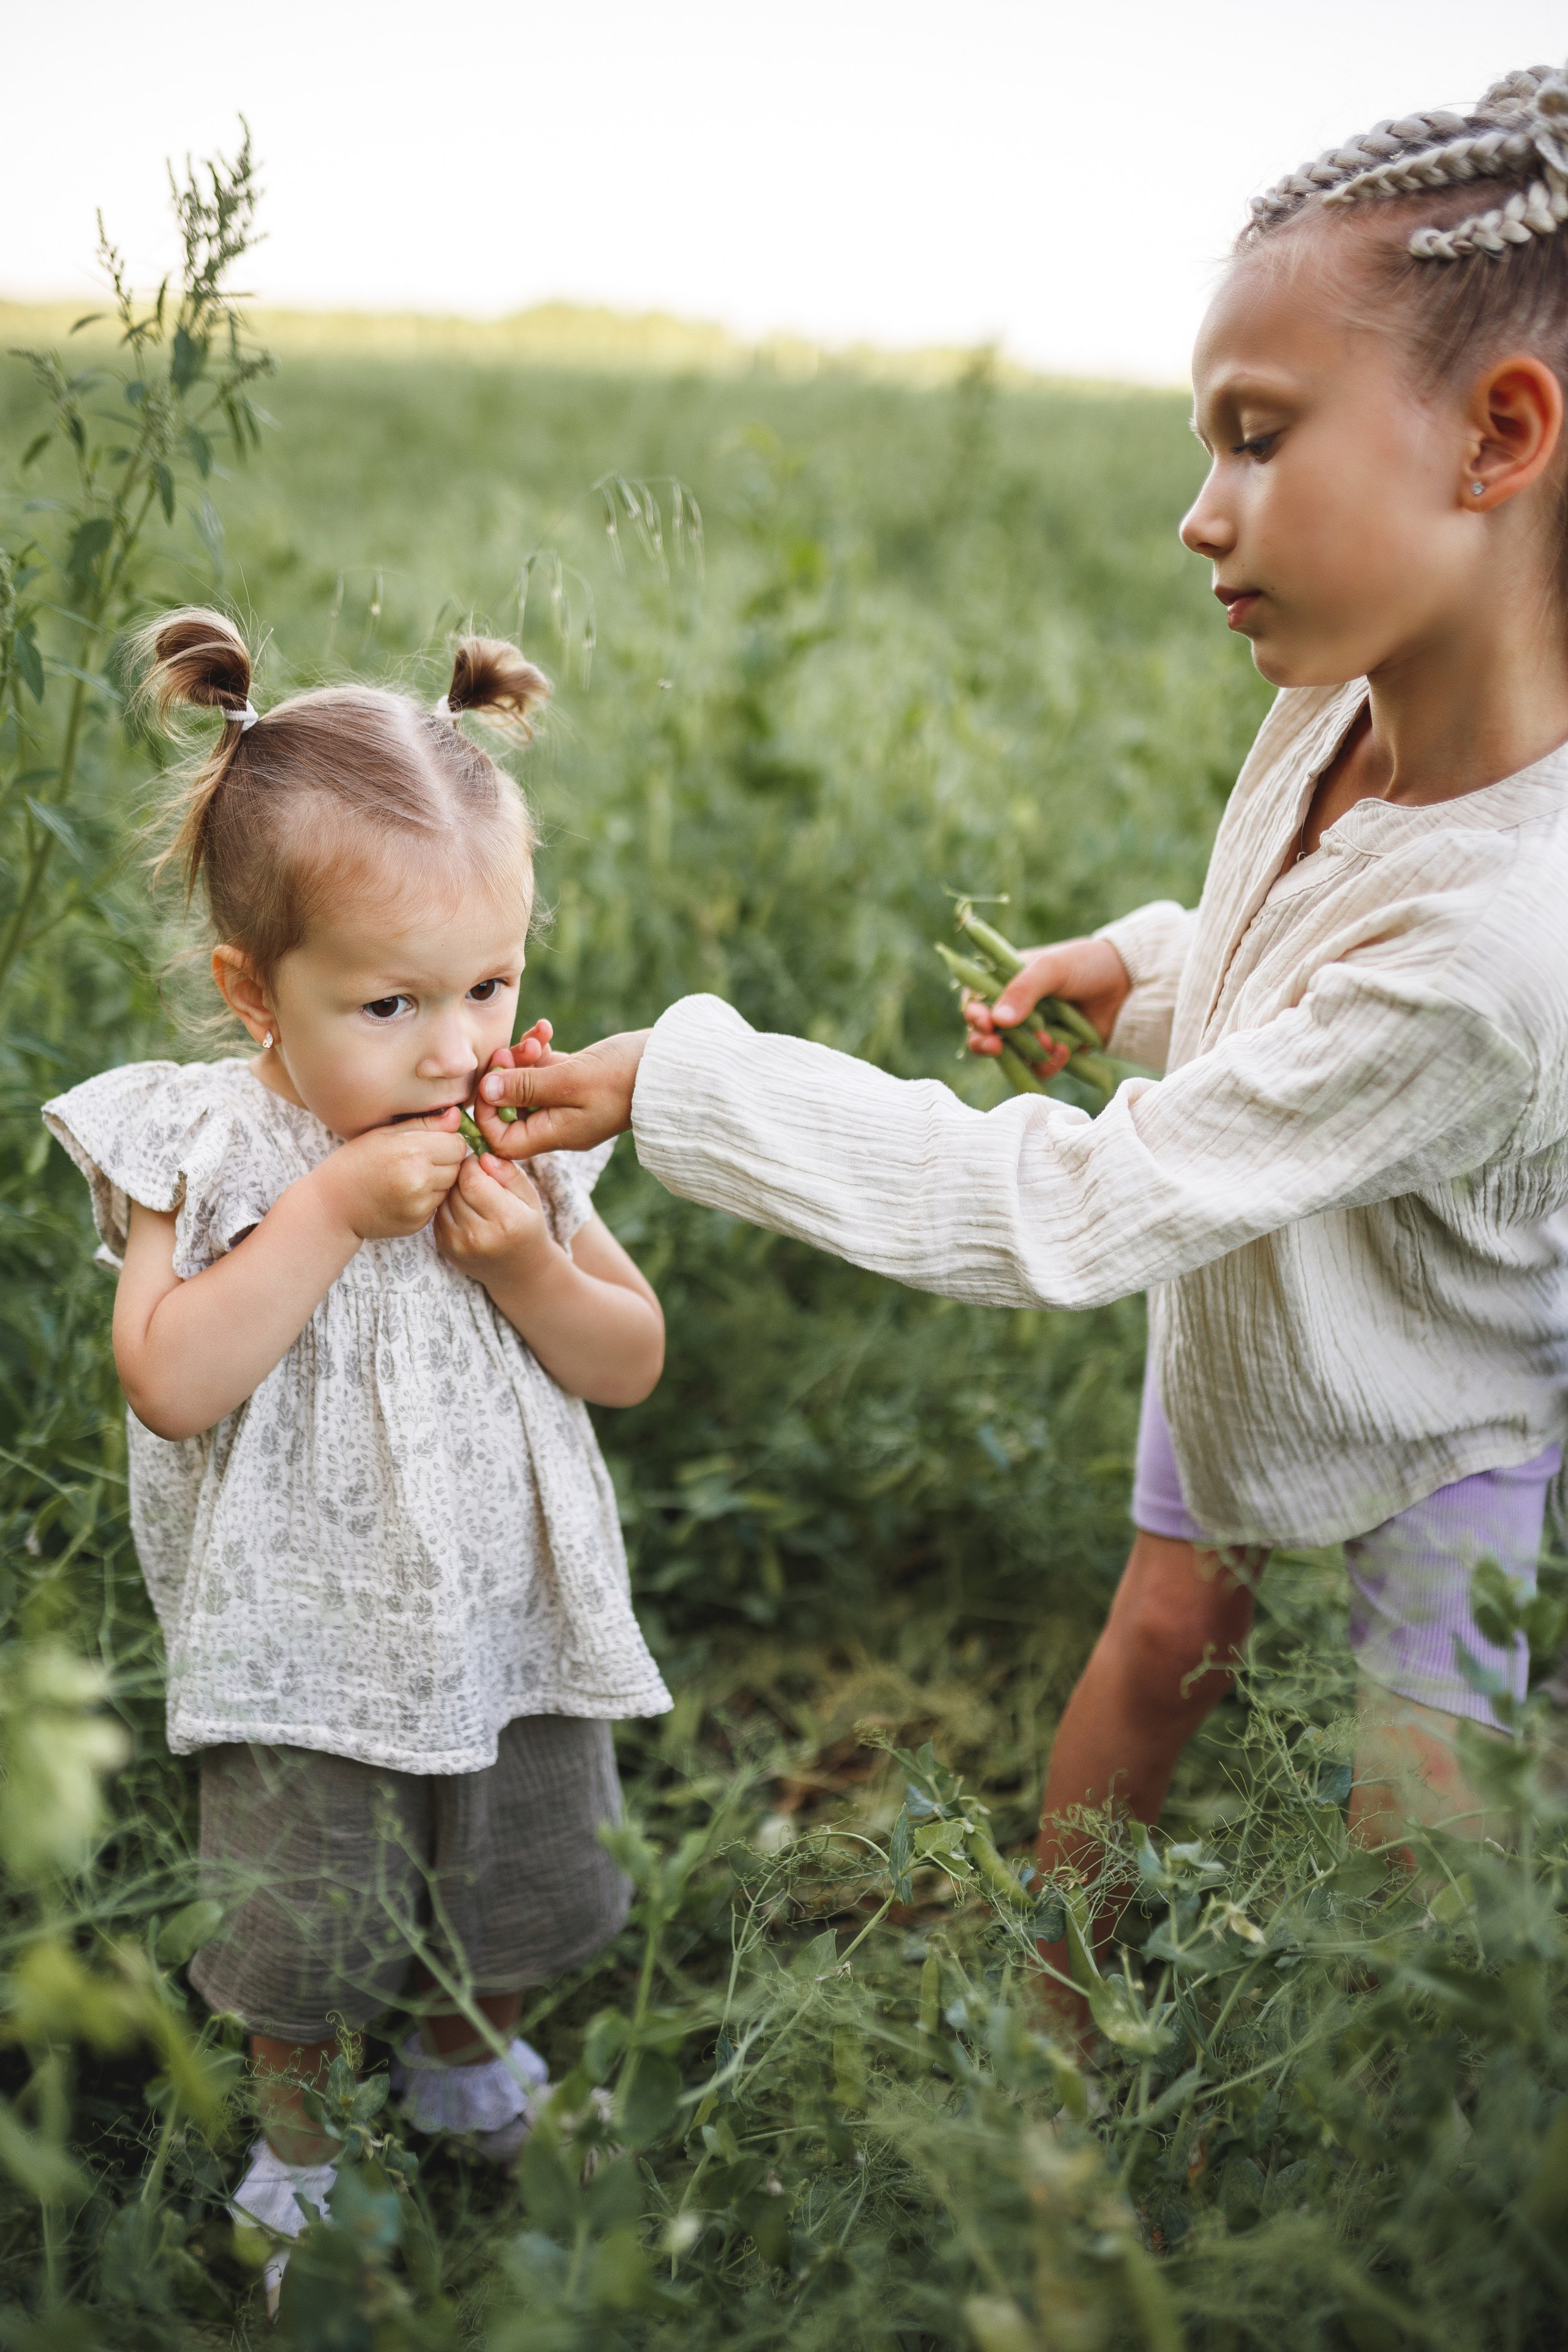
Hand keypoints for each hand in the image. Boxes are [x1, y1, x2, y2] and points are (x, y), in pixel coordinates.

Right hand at [313, 1109, 467, 1239]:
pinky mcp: (419, 1223)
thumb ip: (424, 1124)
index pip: (458, 1144)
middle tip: (416, 1160)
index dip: (447, 1141)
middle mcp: (420, 1180)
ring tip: (409, 1177)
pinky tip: (404, 1194)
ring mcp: (420, 1205)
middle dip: (444, 1161)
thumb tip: (457, 1115)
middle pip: (457, 1166)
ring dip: (438, 1181)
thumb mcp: (384, 1134)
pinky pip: (438, 1205)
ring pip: (450, 1186)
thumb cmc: (355, 1162)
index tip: (429, 1143)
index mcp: (412, 1152)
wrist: (333, 1205)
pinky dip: (427, 1199)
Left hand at [433, 1150, 549, 1272]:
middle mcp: (479, 1236)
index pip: (472, 1179)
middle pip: (455, 1188)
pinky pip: (437, 1213)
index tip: (480, 1163)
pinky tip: (465, 1210)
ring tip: (472, 1195)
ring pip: (443, 1199)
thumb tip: (482, 1156)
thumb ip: (509, 1173)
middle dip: (463, 1175)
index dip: (472, 1164)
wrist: (519, 1271)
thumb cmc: (527, 1227)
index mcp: (506, 1220)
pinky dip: (448, 1206)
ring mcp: (458, 1245)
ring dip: (454, 1191)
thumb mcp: (530, 1197)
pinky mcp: (445, 1248)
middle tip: (477, 1178)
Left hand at [474, 1030, 651, 1160]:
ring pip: (525, 1081)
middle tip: (511, 1052)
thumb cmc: (622, 1077)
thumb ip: (524, 1087)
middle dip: (505, 1075)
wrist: (668, 1064)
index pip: (501, 1141)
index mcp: (555, 1134)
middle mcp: (558, 1121)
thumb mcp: (568, 1081)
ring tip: (537, 1038)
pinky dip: (540, 1047)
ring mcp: (567, 1099)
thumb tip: (485, 1090)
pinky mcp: (576, 1077)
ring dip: (523, 1055)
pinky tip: (546, 1028)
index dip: (487, 1114)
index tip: (491, 1082)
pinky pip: (545, 1066)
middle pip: (509, 1107)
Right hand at [963, 936, 1130, 1057]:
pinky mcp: (1052, 1052)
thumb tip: (997, 1021)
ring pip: (1010, 1057)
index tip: (984, 1022)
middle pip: (984, 1035)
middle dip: (986, 1043)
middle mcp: (1014, 1009)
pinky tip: (1065, 1049)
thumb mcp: (1052, 969)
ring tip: (1047, 1041)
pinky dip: (1048, 1064)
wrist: (1129, 985)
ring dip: (1024, 1054)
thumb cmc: (1087, 965)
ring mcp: (1032, 1033)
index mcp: (1006, 981)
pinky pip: (1038, 1068)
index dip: (973, 1014)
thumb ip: (1024, 990)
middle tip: (995, 1046)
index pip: (975, 1000)